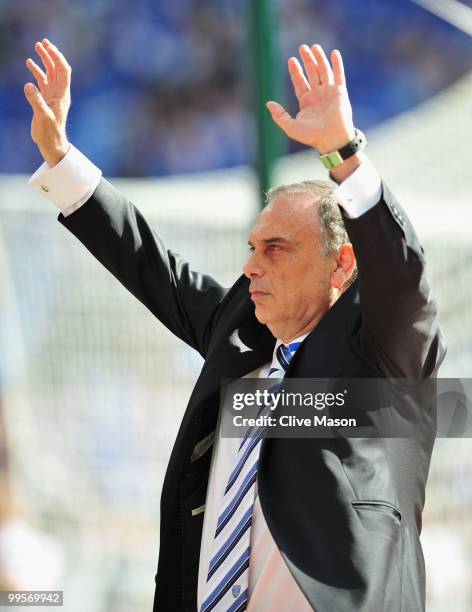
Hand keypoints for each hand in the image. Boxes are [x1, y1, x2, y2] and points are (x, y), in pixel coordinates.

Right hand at [24, 39, 71, 166]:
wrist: (51, 143)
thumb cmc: (49, 132)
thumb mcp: (42, 117)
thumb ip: (36, 101)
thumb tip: (28, 85)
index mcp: (62, 94)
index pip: (63, 71)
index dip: (57, 57)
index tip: (48, 46)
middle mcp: (59, 93)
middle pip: (57, 68)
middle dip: (51, 54)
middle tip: (42, 42)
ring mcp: (52, 95)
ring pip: (50, 73)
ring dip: (44, 60)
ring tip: (36, 47)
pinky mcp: (46, 99)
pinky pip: (42, 81)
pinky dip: (37, 71)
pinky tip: (29, 64)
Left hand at [267, 44, 354, 153]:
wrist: (331, 138)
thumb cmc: (311, 135)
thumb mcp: (290, 126)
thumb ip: (279, 115)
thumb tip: (268, 103)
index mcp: (306, 102)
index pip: (300, 82)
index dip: (296, 71)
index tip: (291, 60)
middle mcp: (317, 95)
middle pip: (311, 73)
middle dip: (307, 60)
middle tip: (302, 47)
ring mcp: (329, 92)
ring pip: (323, 71)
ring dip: (319, 58)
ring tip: (314, 47)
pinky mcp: (340, 92)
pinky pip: (339, 74)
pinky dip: (337, 63)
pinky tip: (333, 53)